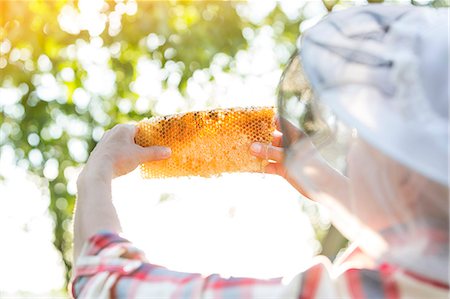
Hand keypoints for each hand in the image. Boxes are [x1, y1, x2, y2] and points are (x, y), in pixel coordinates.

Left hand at [74, 124, 170, 261]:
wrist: (98, 170)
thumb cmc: (120, 159)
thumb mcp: (140, 156)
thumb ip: (155, 153)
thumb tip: (169, 151)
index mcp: (123, 129)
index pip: (139, 129)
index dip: (148, 136)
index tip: (154, 144)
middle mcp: (112, 132)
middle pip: (130, 136)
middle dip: (139, 144)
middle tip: (147, 152)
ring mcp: (104, 141)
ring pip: (121, 143)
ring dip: (129, 150)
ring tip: (135, 159)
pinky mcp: (99, 151)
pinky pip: (113, 150)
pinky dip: (120, 155)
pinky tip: (123, 164)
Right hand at [250, 118, 310, 198]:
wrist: (323, 186)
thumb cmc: (309, 166)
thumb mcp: (288, 157)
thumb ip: (270, 152)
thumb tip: (252, 147)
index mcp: (294, 135)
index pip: (279, 122)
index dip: (266, 119)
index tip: (251, 118)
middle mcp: (289, 144)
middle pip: (271, 137)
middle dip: (258, 138)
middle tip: (242, 135)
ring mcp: (287, 157)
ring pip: (269, 152)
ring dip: (258, 153)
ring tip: (242, 150)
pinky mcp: (284, 169)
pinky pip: (270, 165)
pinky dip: (261, 166)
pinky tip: (249, 166)